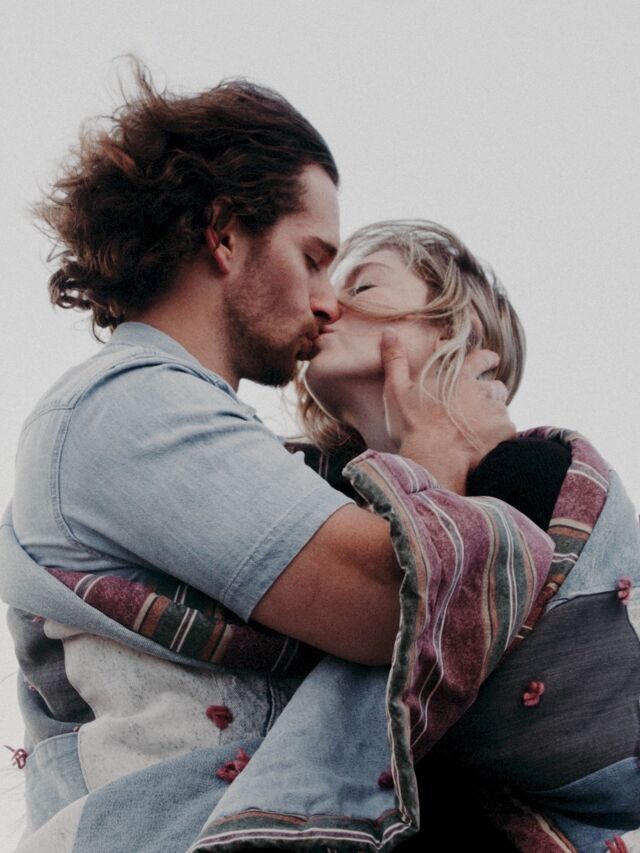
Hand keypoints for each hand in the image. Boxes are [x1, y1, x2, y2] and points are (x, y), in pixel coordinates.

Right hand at [380, 330, 514, 492]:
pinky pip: (508, 433)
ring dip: (493, 418)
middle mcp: (482, 390)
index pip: (481, 359)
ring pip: (502, 411)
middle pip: (496, 387)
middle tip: (478, 409)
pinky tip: (483, 447)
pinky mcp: (505, 432)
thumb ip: (395, 360)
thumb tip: (389, 332)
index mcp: (459, 377)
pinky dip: (499, 438)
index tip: (492, 360)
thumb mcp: (396, 390)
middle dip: (491, 394)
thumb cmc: (412, 425)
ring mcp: (496, 411)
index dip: (487, 359)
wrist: (433, 459)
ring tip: (476, 432)